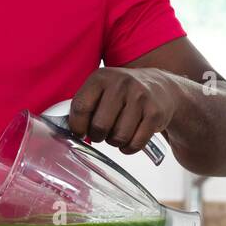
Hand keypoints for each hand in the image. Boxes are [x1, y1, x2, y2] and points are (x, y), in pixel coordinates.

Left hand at [66, 67, 180, 154]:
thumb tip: (65, 129)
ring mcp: (140, 97)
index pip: (81, 107)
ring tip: (117, 133)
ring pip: (119, 137)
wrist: (159, 87)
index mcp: (100, 78)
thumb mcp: (101, 89)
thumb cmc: (122, 93)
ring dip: (115, 142)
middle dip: (97, 136)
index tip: (79, 132)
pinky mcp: (155, 112)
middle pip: (99, 125)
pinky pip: (136, 143)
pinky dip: (129, 148)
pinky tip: (130, 139)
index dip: (77, 126)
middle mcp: (120, 84)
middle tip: (101, 133)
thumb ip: (84, 105)